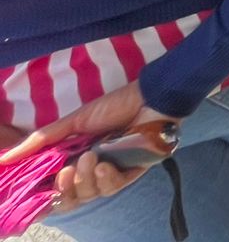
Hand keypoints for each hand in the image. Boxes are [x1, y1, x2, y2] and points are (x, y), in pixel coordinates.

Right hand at [1, 84, 162, 213]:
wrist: (150, 96)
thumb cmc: (113, 106)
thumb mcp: (73, 122)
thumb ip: (42, 141)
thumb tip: (4, 159)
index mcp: (75, 160)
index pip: (55, 188)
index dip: (44, 193)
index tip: (38, 188)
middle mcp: (91, 170)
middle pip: (70, 198)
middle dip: (64, 190)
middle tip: (65, 173)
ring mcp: (112, 172)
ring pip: (90, 193)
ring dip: (85, 178)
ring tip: (89, 157)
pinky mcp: (132, 173)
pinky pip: (113, 187)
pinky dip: (106, 179)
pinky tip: (105, 165)